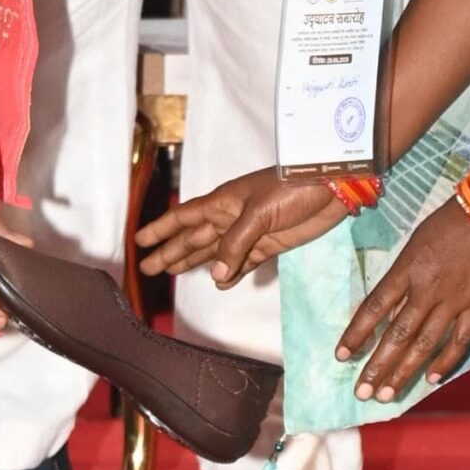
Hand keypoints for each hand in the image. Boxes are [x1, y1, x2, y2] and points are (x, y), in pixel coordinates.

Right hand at [138, 168, 344, 284]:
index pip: (184, 217)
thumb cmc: (291, 187)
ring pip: (214, 251)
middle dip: (171, 251)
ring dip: (194, 262)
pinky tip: (220, 283)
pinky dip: (230, 274)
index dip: (162, 229)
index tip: (139, 241)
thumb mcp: (258, 212)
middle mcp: (231, 217)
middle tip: (149, 268)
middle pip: (194, 238)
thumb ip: (235, 244)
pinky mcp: (269, 244)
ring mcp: (249, 232)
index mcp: (223, 202)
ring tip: (172, 273)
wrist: (330, 187)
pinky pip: (242, 262)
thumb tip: (216, 277)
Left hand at [337, 201, 469, 401]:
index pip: (375, 307)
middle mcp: (427, 290)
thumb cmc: (453, 218)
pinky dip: (443, 362)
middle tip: (361, 393)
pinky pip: (458, 341)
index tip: (342, 356)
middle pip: (396, 335)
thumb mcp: (418, 239)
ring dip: (403, 373)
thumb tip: (391, 303)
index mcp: (408, 268)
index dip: (356, 334)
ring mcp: (454, 302)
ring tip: (385, 396)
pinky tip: (430, 380)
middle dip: (376, 366)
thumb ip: (404, 273)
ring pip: (423, 345)